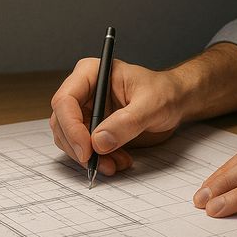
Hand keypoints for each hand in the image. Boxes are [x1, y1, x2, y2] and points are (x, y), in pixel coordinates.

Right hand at [49, 58, 181, 174]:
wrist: (175, 102)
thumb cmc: (164, 92)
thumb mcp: (152, 104)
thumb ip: (127, 122)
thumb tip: (99, 141)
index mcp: (91, 73)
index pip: (65, 100)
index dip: (71, 126)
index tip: (87, 149)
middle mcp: (83, 91)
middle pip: (61, 122)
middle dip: (78, 147)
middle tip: (98, 163)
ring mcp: (86, 111)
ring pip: (69, 139)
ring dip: (88, 157)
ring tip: (116, 163)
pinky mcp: (92, 129)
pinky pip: (83, 149)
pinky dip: (97, 160)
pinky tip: (117, 161)